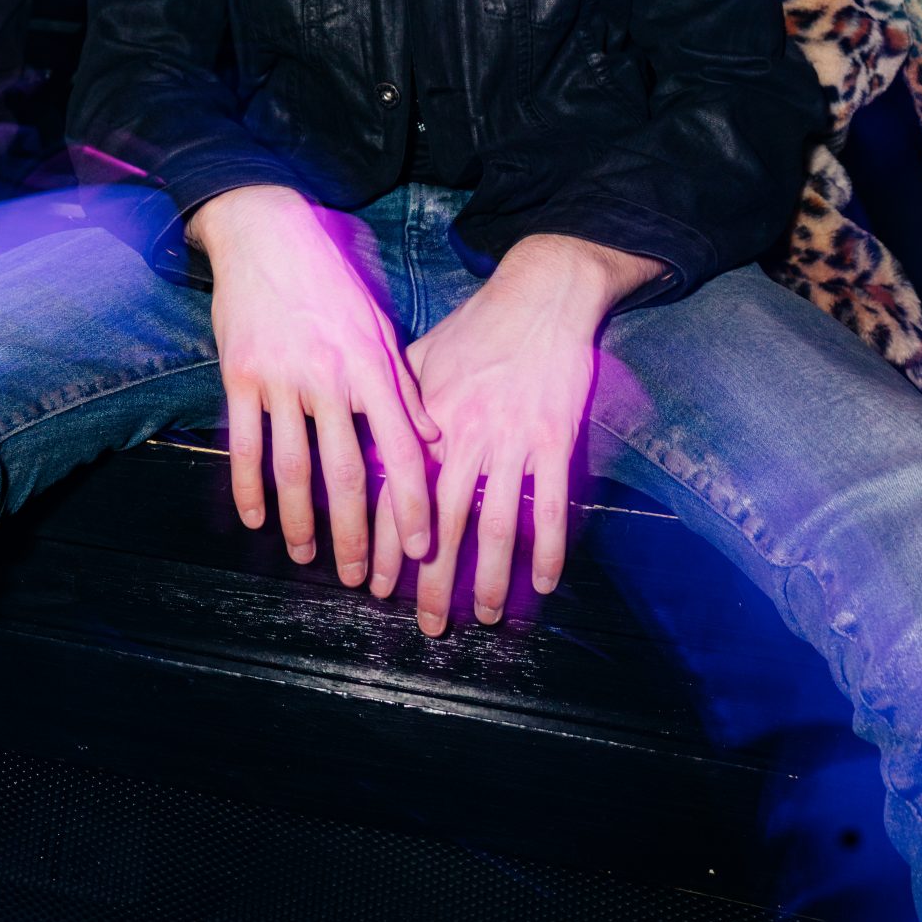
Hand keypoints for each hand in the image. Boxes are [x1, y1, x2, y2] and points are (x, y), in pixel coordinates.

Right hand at [190, 185, 438, 585]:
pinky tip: (255, 519)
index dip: (413, 501)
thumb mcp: (379, 325)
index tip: (422, 545)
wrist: (267, 232)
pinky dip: (249, 487)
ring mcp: (281, 376)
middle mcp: (329, 376)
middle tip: (360, 577)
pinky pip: (246, 442)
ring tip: (307, 557)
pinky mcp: (240, 374)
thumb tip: (432, 437)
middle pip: (346, 470)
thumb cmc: (330, 280)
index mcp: (370, 365)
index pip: (401, 447)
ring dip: (301, 521)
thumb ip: (403, 384)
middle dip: (357, 532)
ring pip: (293, 466)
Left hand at [370, 234, 658, 635]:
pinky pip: (551, 506)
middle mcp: (463, 435)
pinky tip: (543, 582)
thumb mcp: (420, 356)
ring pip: (496, 524)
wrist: (539, 295)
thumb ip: (396, 405)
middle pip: (442, 523)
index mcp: (426, 419)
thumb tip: (367, 445)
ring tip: (488, 617)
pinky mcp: (554, 439)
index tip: (373, 586)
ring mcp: (511, 439)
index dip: (383, 544)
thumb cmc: (476, 327)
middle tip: (428, 626)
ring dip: (491, 579)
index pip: (395, 494)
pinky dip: (547, 548)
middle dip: (433, 581)